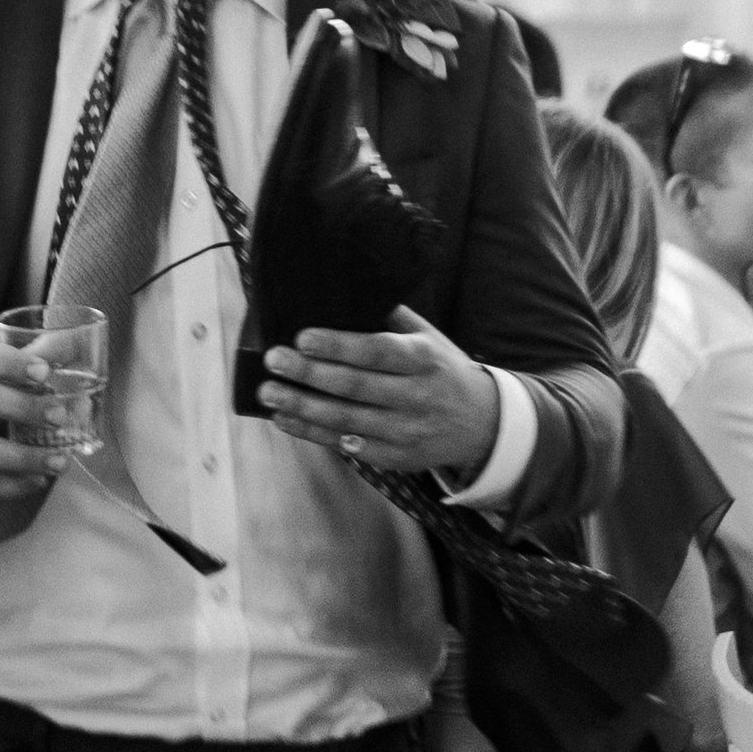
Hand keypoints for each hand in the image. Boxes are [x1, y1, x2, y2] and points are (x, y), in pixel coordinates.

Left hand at [258, 307, 499, 476]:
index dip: (338, 346)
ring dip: (302, 406)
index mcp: (423, 358)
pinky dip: (313, 433)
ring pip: (346, 419)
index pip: (376, 351)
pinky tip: (286, 419)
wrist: (482, 424)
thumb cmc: (442, 369)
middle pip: (355, 386)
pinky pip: (347, 445)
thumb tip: (343, 294)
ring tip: (269, 392)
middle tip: (274, 361)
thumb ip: (391, 318)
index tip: (302, 338)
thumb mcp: (428, 337)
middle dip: (309, 374)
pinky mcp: (394, 457)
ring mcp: (405, 431)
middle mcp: (416, 396)